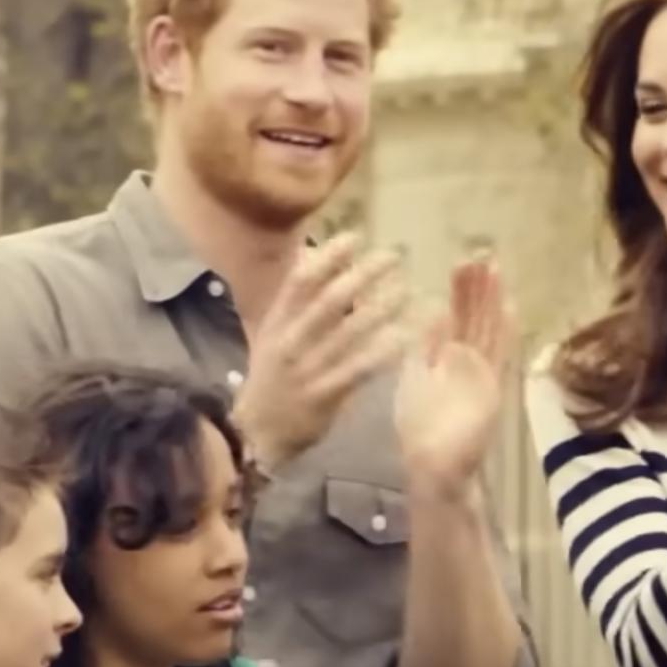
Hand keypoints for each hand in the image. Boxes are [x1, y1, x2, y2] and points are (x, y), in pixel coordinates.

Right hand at [231, 237, 409, 472]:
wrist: (259, 429)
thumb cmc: (273, 373)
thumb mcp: (274, 332)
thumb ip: (295, 299)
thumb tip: (314, 255)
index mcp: (278, 320)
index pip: (301, 281)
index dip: (328, 257)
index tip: (356, 237)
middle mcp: (291, 340)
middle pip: (329, 300)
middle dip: (363, 275)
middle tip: (394, 256)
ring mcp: (307, 367)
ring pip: (348, 333)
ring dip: (381, 309)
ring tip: (407, 290)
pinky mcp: (324, 394)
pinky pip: (358, 369)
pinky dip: (382, 352)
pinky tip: (405, 338)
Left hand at [393, 254, 512, 498]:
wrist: (433, 463)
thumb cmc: (420, 428)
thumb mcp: (414, 377)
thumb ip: (425, 347)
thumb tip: (433, 311)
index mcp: (446, 358)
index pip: (457, 316)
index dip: (462, 291)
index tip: (464, 263)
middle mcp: (467, 361)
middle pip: (476, 317)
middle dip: (479, 287)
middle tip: (483, 253)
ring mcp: (482, 373)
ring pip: (487, 329)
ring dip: (492, 301)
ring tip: (496, 269)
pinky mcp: (491, 387)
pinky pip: (498, 354)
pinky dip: (505, 332)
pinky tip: (510, 308)